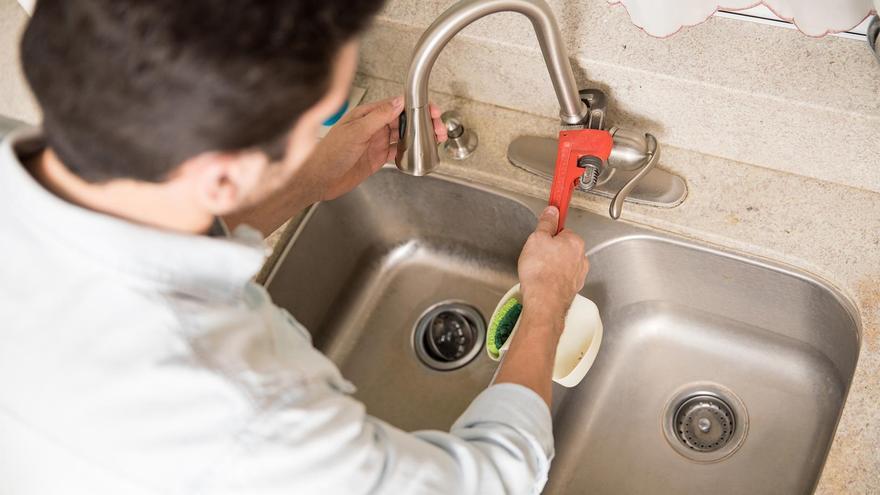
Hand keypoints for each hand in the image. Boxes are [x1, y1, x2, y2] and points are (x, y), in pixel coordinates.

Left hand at [309, 96, 447, 201]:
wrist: (318, 179)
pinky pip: (397, 152)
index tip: (430, 110)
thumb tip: (398, 102)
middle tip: (437, 128)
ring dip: (419, 137)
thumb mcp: (356, 131)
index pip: (396, 106)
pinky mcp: (376, 158)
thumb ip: (378, 117)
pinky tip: (417, 153)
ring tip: (434, 140)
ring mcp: (375, 142)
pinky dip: (408, 152)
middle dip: (422, 122)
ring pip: (403, 136)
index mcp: (367, 115)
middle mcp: (372, 127)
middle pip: (404, 120)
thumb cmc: (329, 153)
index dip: (416, 107)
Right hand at [517, 206, 588, 330]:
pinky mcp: (572, 289)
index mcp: (575, 242)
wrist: (544, 302)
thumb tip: (552, 211)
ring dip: (552, 265)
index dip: (549, 234)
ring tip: (537, 271)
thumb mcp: (537, 238)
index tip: (542, 236)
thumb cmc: (541, 272)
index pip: (562, 231)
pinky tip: (542, 281)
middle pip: (563, 248)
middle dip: (550, 251)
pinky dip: (553, 278)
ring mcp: (578, 275)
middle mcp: (581, 258)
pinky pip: (561, 278)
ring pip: (563, 264)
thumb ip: (546, 223)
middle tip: (536, 256)